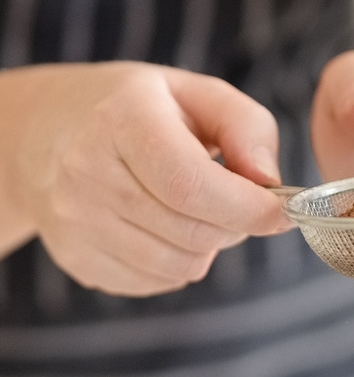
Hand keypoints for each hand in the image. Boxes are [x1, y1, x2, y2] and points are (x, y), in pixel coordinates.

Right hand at [4, 62, 289, 295]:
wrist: (47, 132)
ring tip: (198, 208)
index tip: (284, 210)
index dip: (249, 208)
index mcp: (121, 121)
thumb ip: (247, 128)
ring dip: (210, 245)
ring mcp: (76, 223)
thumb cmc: (139, 110)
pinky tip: (166, 225)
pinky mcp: (77, 259)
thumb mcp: (198, 94)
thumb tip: (269, 183)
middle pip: (193, 232)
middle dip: (237, 224)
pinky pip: (159, 282)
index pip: (191, 185)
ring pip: (182, 266)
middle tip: (237, 199)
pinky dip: (180, 261)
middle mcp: (87, 173)